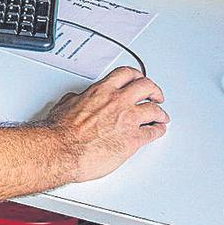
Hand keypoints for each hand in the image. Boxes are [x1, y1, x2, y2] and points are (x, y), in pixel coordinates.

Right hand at [46, 66, 168, 182]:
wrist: (64, 150)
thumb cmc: (62, 131)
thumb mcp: (66, 104)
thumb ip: (77, 99)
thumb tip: (77, 99)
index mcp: (102, 91)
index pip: (126, 74)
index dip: (136, 76)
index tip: (139, 79)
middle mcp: (118, 101)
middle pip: (146, 87)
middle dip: (154, 90)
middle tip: (156, 95)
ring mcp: (128, 119)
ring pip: (154, 110)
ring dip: (160, 113)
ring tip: (161, 116)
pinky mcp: (133, 139)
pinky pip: (153, 132)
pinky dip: (158, 131)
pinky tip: (158, 131)